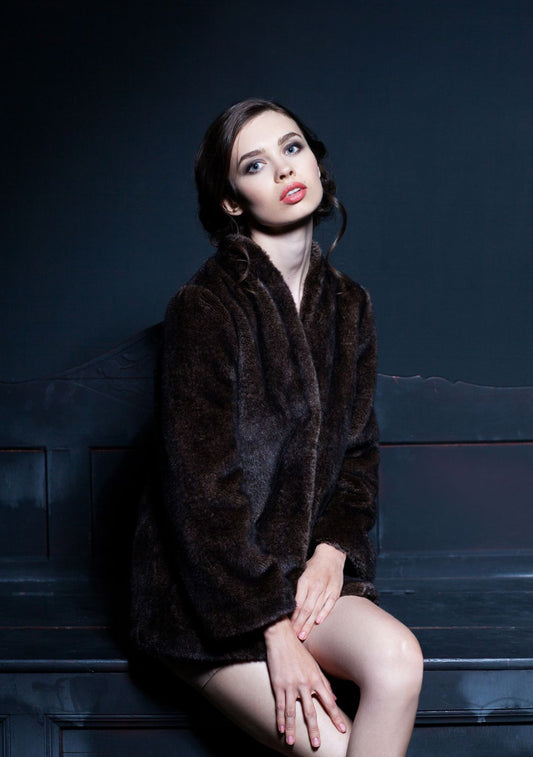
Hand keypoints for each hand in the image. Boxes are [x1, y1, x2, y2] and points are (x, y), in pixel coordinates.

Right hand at [264, 617, 346, 747]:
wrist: (282, 638)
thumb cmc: (300, 651)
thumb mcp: (315, 665)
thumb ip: (325, 682)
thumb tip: (335, 698)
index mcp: (316, 679)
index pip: (328, 702)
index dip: (336, 717)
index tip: (342, 729)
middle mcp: (304, 683)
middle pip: (310, 710)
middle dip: (313, 729)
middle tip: (316, 743)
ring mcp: (290, 685)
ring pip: (291, 711)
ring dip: (292, 728)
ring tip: (291, 742)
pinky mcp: (278, 684)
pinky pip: (279, 704)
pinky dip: (279, 718)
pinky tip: (280, 729)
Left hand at [291, 543, 345, 640]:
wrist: (331, 555)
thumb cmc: (312, 565)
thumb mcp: (300, 571)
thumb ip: (294, 587)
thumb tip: (283, 601)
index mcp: (304, 581)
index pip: (297, 603)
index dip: (292, 617)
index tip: (287, 628)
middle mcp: (316, 586)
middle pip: (306, 609)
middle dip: (299, 624)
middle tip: (293, 637)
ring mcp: (326, 589)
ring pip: (317, 609)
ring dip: (309, 624)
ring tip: (303, 635)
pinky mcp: (335, 591)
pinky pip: (329, 604)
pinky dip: (324, 613)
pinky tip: (319, 623)